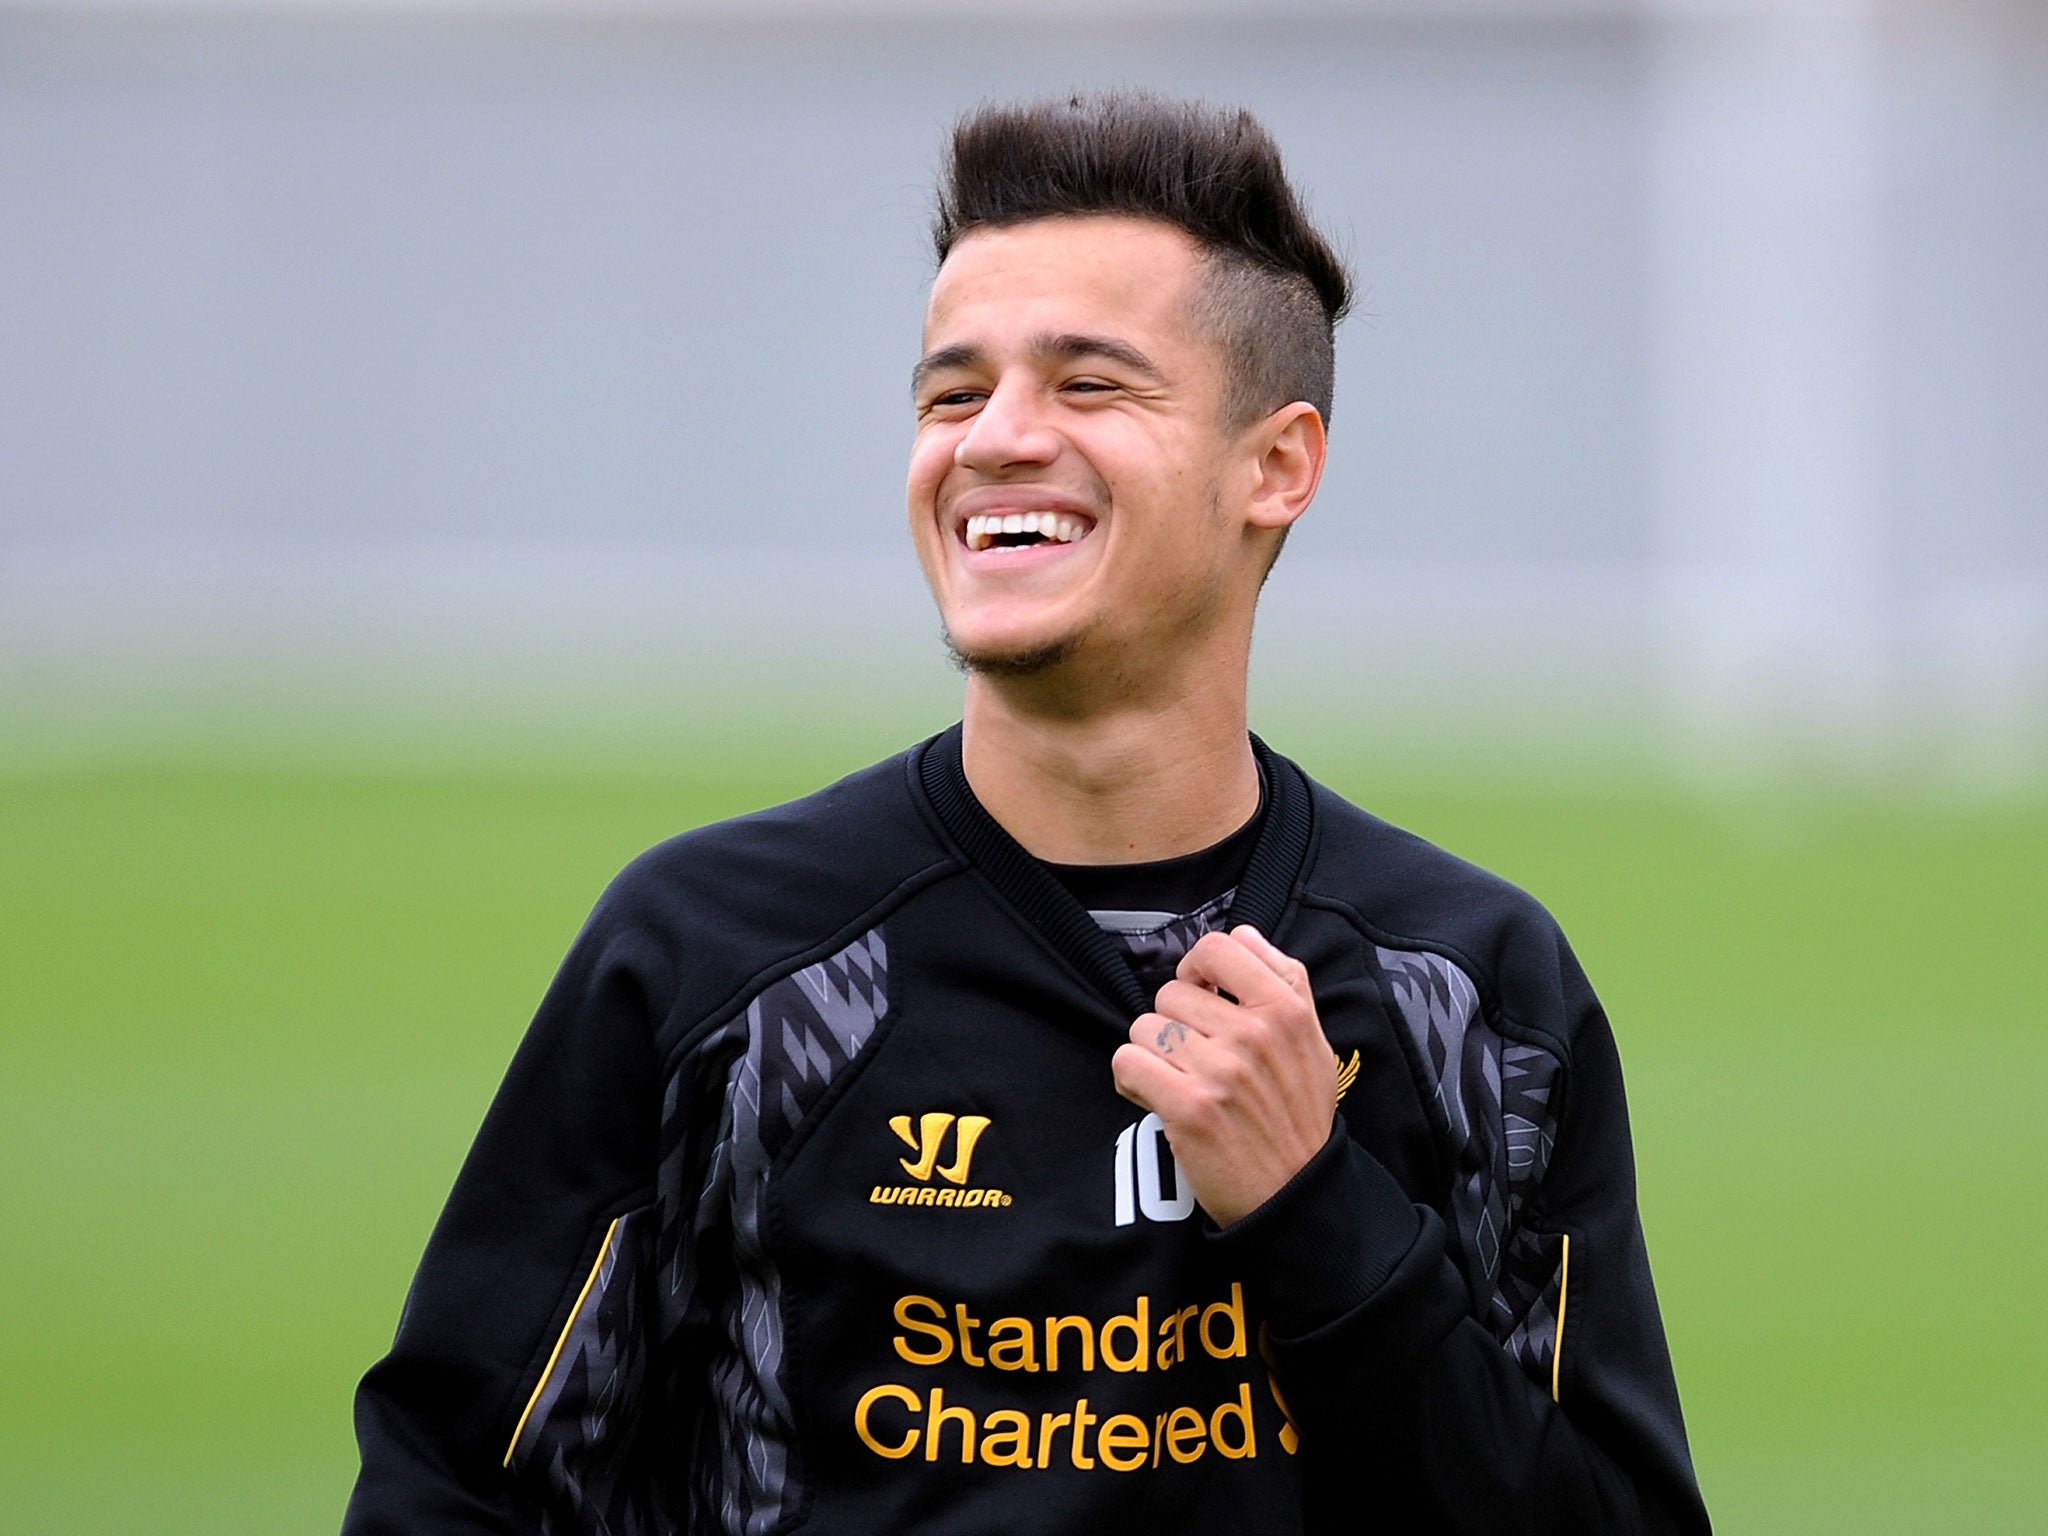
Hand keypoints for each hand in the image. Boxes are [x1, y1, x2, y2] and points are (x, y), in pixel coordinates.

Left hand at [1110, 925, 1338, 1227]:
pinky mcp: (1187, 1107)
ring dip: (1154, 1055)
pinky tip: (1157, 1096)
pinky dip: (1133, 1080)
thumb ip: (1285, 980)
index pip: (1216, 947)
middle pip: (1170, 993)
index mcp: (1286, 1009)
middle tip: (1197, 1059)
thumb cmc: (1298, 1116)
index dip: (1196, 969)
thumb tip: (1242, 934)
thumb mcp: (1314, 1041)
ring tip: (1181, 1081)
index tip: (1201, 996)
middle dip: (1175, 1024)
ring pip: (1145, 1027)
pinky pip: (1127, 1062)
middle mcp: (1254, 1034)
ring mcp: (1220, 1070)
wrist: (1295, 1194)